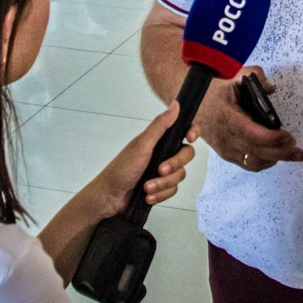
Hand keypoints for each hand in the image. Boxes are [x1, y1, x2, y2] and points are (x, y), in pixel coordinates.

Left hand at [86, 102, 195, 217]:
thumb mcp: (142, 145)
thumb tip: (175, 105)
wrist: (110, 197)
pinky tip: (148, 194)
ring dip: (162, 184)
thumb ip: (160, 126)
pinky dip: (160, 194)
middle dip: (173, 166)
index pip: (183, 130)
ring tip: (147, 186)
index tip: (189, 138)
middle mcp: (162, 153)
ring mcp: (163, 171)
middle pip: (186, 155)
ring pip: (180, 176)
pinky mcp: (162, 186)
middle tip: (160, 169)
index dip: (192, 132)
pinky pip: (173, 190)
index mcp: (159, 140)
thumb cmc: (120, 169)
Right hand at [198, 67, 302, 171]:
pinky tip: (276, 155)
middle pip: (256, 152)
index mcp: (226, 117)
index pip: (251, 134)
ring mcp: (224, 148)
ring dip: (274, 159)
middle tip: (298, 151)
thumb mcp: (231, 75)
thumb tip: (271, 88)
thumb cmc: (211, 88)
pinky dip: (263, 162)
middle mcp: (225, 137)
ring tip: (292, 154)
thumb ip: (255, 77)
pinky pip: (247, 163)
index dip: (271, 138)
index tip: (288, 136)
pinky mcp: (225, 153)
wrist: (189, 100)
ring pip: (253, 162)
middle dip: (280, 153)